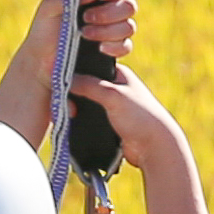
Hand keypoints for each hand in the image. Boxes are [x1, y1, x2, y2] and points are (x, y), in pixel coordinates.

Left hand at [28, 0, 139, 63]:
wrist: (41, 61)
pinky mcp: (113, 51)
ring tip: (84, 33)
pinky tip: (100, 48)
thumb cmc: (44, 30)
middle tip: (86, 17)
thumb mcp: (50, 7)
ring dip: (108, 30)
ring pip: (129, 26)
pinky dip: (115, 46)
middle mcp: (109, 11)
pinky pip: (126, 46)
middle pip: (129, 6)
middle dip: (109, 12)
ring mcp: (113, 31)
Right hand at [67, 65, 183, 157]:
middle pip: (84, 86)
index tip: (59, 79)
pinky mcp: (107, 123)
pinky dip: (79, 120)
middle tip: (65, 103)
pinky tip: (70, 123)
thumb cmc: (140, 116)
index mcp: (119, 74)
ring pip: (84, 103)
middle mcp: (114, 87)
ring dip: (75, 108)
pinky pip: (87, 118)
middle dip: (72, 94)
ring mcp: (111, 106)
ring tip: (67, 114)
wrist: (154, 148)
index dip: (74, 71)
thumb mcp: (113, 95)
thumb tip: (64, 80)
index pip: (90, 66)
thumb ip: (89, 85)